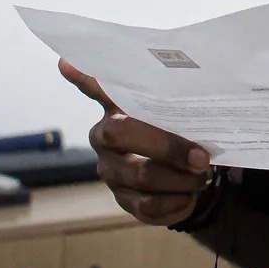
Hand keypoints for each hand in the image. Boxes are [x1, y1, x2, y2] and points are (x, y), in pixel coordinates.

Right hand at [59, 58, 212, 227]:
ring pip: (142, 176)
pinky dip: (177, 202)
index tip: (66, 61)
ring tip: (202, 176)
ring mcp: (111, 171)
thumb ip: (176, 101)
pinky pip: (149, 205)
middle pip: (122, 134)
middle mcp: (104, 137)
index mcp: (117, 107)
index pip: (97, 88)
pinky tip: (190, 195)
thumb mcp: (180, 112)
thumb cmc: (180, 130)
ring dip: (180, 179)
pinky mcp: (123, 201)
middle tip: (202, 156)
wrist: (189, 174)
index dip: (82, 77)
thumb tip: (200, 86)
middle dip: (167, 146)